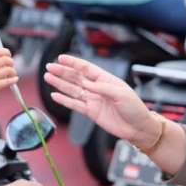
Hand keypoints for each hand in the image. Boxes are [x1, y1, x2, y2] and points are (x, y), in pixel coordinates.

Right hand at [0, 48, 17, 105]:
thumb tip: (7, 56)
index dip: (5, 52)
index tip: (9, 55)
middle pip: (5, 59)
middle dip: (11, 62)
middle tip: (11, 66)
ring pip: (8, 70)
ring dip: (13, 72)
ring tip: (12, 75)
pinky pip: (8, 81)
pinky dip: (14, 80)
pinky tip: (15, 79)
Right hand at [44, 55, 159, 145]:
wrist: (138, 128)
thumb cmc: (134, 108)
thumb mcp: (121, 94)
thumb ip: (103, 88)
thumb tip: (86, 83)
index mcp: (106, 79)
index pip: (86, 68)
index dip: (73, 63)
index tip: (61, 57)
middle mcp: (97, 88)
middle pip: (76, 77)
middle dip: (62, 72)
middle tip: (49, 67)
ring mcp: (93, 100)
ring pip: (72, 90)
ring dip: (60, 84)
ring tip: (48, 77)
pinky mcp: (91, 112)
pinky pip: (74, 104)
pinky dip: (64, 100)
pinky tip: (54, 95)